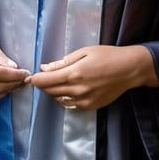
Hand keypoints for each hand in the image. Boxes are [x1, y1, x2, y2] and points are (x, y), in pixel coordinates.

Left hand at [27, 44, 158, 110]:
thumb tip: (45, 67)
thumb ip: (63, 62)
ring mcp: (84, 100)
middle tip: (41, 78)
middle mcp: (77, 90)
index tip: (29, 78)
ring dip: (53, 92)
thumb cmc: (107, 56)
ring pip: (58, 99)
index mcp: (74, 73)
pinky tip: (67, 91)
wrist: (129, 69)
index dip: (35, 80)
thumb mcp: (84, 52)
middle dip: (43, 85)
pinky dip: (64, 99)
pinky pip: (70, 105)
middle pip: (50, 90)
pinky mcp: (90, 106)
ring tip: (55, 83)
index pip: (45, 80)